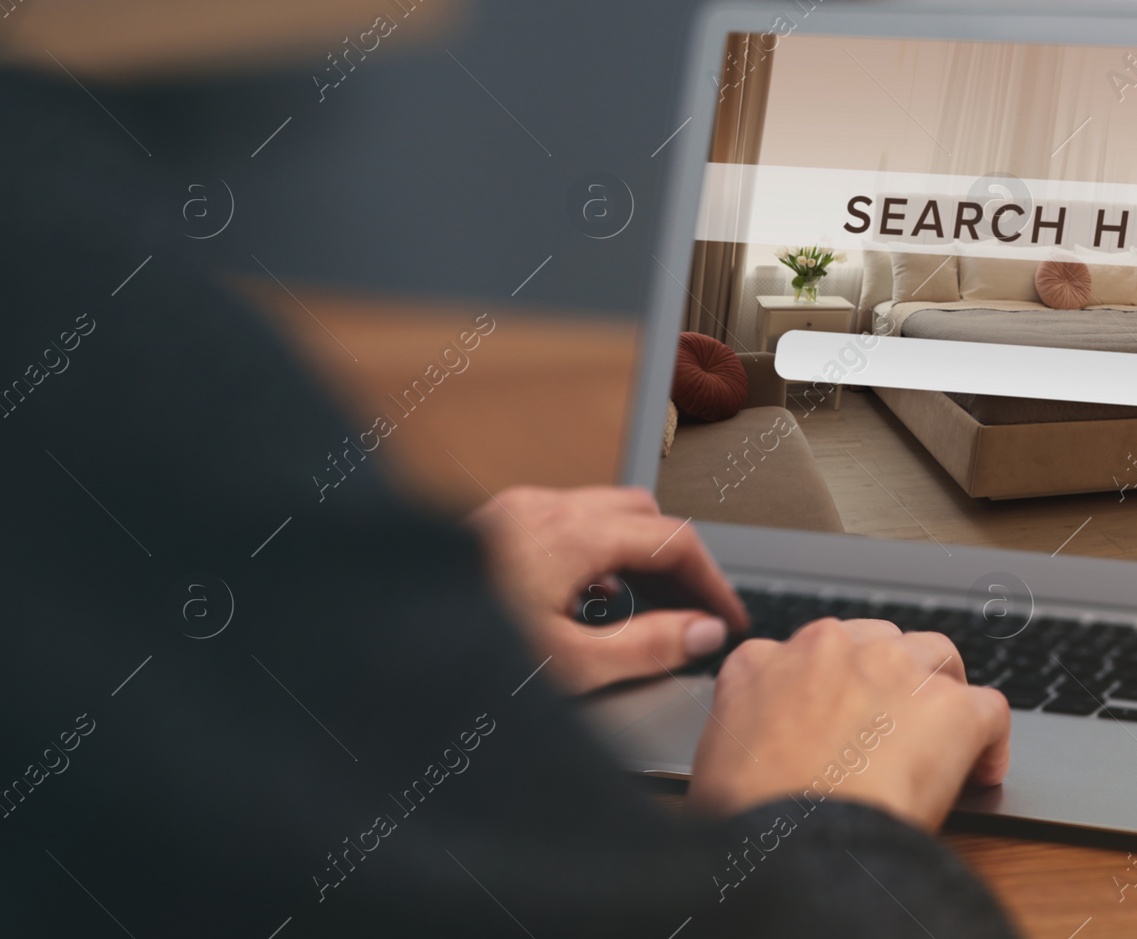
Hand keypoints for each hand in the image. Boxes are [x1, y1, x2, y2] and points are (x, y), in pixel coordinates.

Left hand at [467, 485, 746, 693]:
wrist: (372, 640)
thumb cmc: (458, 655)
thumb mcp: (568, 665)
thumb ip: (647, 646)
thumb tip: (701, 632)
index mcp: (569, 533)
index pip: (673, 538)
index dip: (712, 580)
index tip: (727, 616)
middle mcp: (541, 508)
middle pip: (641, 511)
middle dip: (674, 556)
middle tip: (691, 607)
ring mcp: (512, 511)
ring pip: (601, 512)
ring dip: (630, 553)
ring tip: (634, 612)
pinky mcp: (491, 525)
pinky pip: (562, 523)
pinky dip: (590, 554)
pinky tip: (577, 603)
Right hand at [687, 618, 1009, 831]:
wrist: (792, 838)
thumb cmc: (746, 817)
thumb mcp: (715, 760)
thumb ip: (739, 734)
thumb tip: (749, 761)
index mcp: (764, 662)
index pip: (806, 653)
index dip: (831, 687)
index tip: (840, 719)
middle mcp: (829, 648)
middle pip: (878, 642)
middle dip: (891, 678)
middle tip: (894, 728)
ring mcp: (893, 668)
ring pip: (938, 656)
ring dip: (943, 693)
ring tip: (944, 736)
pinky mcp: (949, 706)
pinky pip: (989, 708)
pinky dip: (990, 740)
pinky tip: (981, 770)